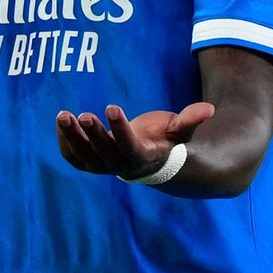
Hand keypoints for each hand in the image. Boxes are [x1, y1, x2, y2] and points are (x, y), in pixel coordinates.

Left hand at [55, 102, 214, 179]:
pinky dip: (66, 143)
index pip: (129, 146)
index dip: (120, 128)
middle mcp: (121, 166)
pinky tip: (62, 123)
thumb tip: (209, 108)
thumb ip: (189, 120)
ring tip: (63, 115)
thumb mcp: (178, 129)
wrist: (148, 158)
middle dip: (93, 134)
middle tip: (83, 114)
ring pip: (85, 157)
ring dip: (72, 137)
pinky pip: (74, 158)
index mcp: (143, 157)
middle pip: (104, 153)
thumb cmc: (164, 140)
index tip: (111, 106)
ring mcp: (103, 166)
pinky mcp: (90, 163)